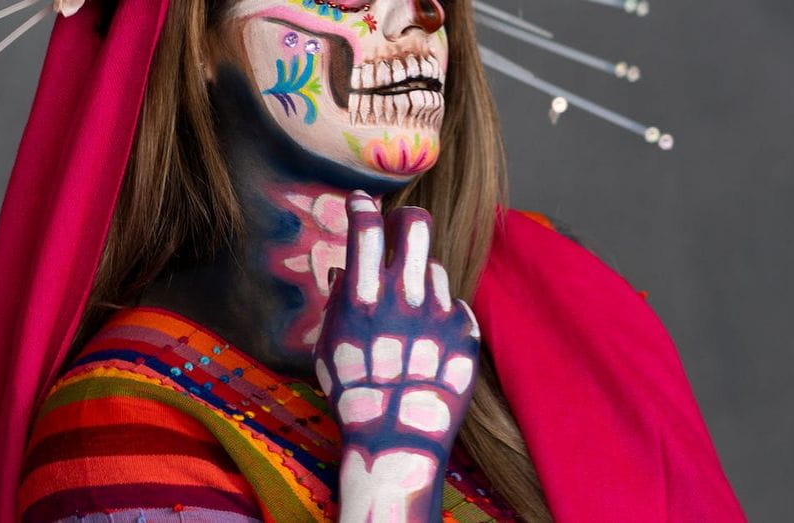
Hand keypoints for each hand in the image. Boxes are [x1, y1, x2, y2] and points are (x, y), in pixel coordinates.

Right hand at [312, 191, 480, 521]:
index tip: (361, 201)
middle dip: (406, 219)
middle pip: (416, 226)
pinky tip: (427, 343)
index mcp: (364, 299)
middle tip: (401, 227)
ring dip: (419, 280)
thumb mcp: (327, 348)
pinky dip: (440, 316)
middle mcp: (405, 297)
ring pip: (433, 268)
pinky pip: (453, 306)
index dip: (361, 206)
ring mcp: (440, 313)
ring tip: (409, 314)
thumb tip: (345, 270)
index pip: (365, 229)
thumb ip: (337, 304)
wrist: (397, 438)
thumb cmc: (353, 395)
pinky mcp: (466, 333)